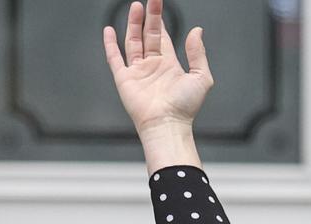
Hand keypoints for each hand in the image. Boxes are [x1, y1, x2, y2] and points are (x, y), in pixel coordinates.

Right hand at [103, 0, 212, 136]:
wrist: (167, 124)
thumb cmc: (185, 107)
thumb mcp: (201, 76)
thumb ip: (197, 53)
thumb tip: (197, 31)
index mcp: (169, 65)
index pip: (162, 37)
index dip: (160, 21)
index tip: (158, 4)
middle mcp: (153, 66)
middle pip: (147, 35)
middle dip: (149, 17)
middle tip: (150, 0)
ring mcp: (137, 72)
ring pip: (133, 42)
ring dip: (133, 24)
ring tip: (135, 7)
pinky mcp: (124, 79)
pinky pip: (115, 58)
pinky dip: (110, 44)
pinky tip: (109, 30)